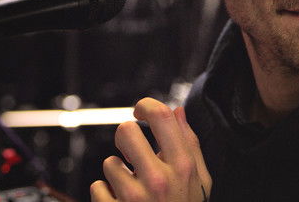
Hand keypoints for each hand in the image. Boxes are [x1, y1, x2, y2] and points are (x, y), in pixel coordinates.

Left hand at [91, 97, 211, 200]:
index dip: (146, 106)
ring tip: (133, 188)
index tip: (141, 111)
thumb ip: (190, 144)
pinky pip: (98, 188)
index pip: (161, 116)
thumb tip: (178, 111)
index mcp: (182, 166)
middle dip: (126, 139)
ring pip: (109, 163)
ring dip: (118, 173)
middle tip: (133, 152)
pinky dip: (106, 195)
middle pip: (125, 131)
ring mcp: (135, 198)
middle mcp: (159, 179)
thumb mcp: (200, 181)